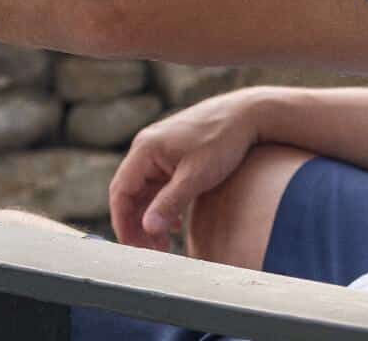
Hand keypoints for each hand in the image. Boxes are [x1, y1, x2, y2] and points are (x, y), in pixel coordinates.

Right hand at [109, 88, 261, 249]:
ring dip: (150, 218)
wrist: (246, 114)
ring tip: (162, 245)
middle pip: (129, 193)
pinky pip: (158, 185)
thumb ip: (169, 203)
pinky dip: (162, 207)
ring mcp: (158, 152)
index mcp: (144, 151)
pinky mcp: (172, 156)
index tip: (133, 247)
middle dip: (136, 224)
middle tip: (150, 251)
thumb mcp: (196, 177)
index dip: (122, 222)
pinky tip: (175, 224)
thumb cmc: (221, 142)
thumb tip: (147, 228)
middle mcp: (145, 149)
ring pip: (144, 191)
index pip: (120, 192)